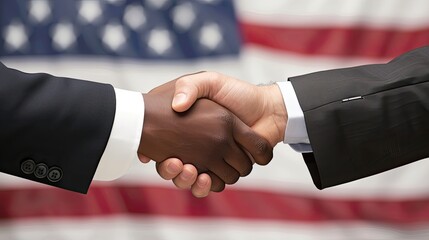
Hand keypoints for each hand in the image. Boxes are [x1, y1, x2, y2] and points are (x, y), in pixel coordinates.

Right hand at [138, 80, 272, 191]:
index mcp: (187, 129)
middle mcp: (196, 146)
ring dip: (189, 180)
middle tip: (177, 164)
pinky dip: (207, 186)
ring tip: (192, 171)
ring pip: (191, 180)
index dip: (159, 154)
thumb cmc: (236, 93)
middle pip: (175, 169)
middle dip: (173, 171)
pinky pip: (211, 185)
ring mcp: (211, 160)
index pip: (162, 146)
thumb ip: (190, 86)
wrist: (267, 108)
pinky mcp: (226, 170)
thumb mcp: (209, 81)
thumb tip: (176, 106)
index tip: (160, 154)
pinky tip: (206, 178)